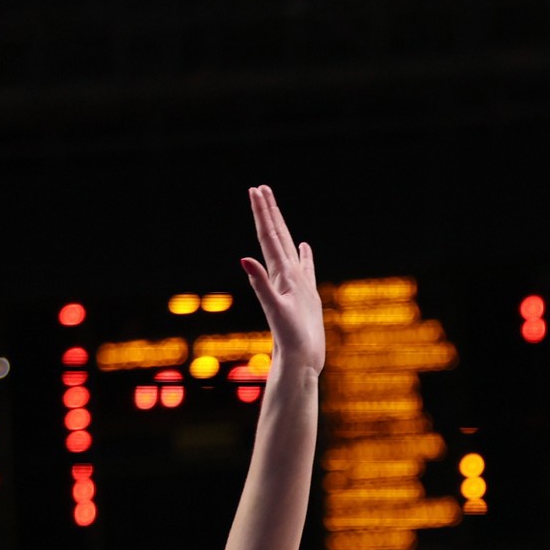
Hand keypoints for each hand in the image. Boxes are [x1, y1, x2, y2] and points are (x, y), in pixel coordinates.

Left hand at [240, 185, 323, 373]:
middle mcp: (285, 275)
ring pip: (287, 248)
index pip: (268, 237)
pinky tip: (303, 246)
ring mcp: (295, 284)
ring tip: (275, 209)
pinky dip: (304, 254)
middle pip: (274, 237)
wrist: (300, 360)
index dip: (263, 213)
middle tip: (260, 189)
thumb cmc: (291, 338)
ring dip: (281, 228)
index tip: (256, 191)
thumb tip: (244, 260)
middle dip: (268, 212)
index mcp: (280, 274)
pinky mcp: (305, 295)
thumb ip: (260, 284)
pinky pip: (305, 267)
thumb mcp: (276, 309)